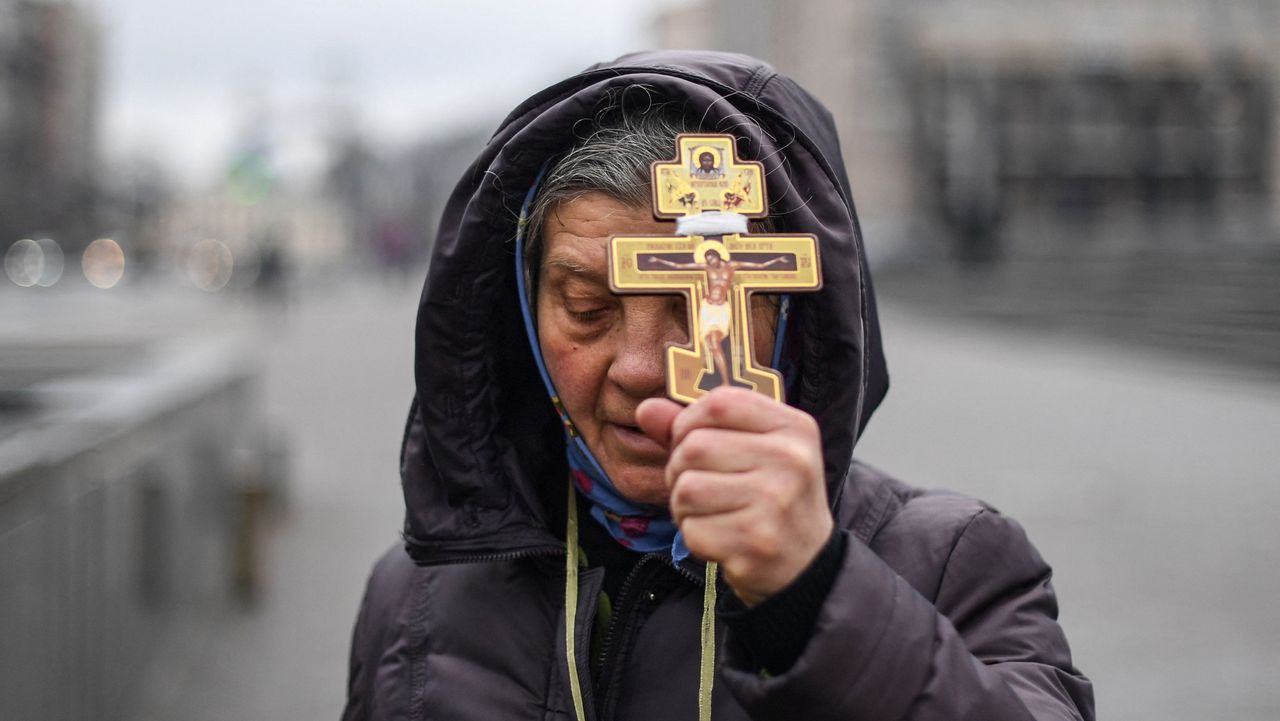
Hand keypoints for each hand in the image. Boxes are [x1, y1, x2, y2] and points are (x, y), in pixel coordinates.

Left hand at [636, 387, 832, 605]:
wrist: (807, 565)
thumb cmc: (770, 499)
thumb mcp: (750, 451)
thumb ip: (697, 428)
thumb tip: (646, 409)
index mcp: (793, 427)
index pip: (719, 403)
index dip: (689, 421)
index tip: (692, 441)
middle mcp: (790, 460)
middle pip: (695, 446)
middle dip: (680, 469)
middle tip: (701, 488)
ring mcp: (775, 502)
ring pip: (687, 488)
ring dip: (684, 505)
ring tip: (710, 513)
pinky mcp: (756, 542)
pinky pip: (692, 529)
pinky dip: (694, 536)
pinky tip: (720, 539)